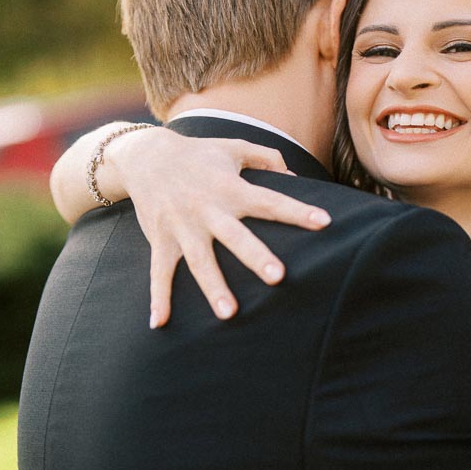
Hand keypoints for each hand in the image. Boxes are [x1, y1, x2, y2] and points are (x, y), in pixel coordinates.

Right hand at [99, 127, 331, 324]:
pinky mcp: (161, 240)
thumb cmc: (198, 153)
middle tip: (278, 277)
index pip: (269, 201)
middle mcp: (207, 209)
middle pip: (234, 236)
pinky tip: (159, 322)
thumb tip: (294, 176)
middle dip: (255, 256)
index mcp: (229, 187)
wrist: (145, 155)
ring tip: (230, 314)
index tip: (325, 222)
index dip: (297, 211)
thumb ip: (267, 158)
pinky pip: (159, 272)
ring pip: (200, 261)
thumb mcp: (233, 148)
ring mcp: (182, 227)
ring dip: (213, 287)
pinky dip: (159, 297)